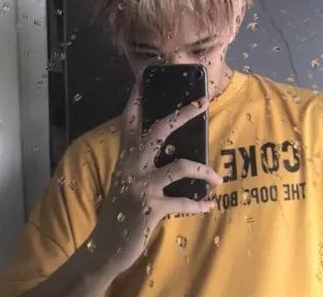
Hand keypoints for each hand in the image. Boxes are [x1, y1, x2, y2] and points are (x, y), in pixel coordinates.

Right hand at [89, 70, 222, 276]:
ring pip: (180, 165)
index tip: (145, 76)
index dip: (137, 97)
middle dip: (182, 114)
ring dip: (204, 171)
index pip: (130, 120)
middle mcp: (131, 166)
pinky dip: (199, 204)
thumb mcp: (127, 180)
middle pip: (158, 131)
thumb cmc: (120, 209)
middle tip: (202, 103)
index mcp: (126, 157)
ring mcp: (140, 186)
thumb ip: (142, 163)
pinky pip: (183, 202)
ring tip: (218, 178)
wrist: (104, 246)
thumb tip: (170, 150)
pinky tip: (210, 205)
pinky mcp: (150, 208)